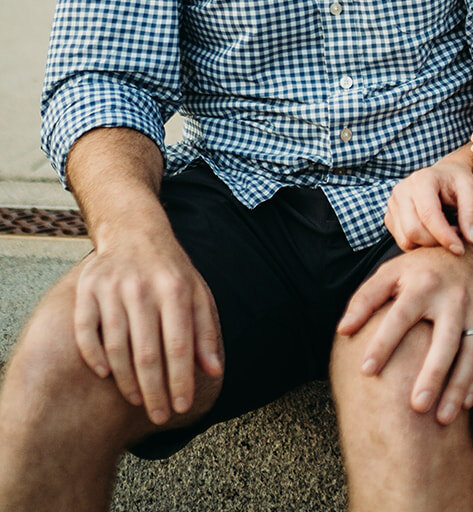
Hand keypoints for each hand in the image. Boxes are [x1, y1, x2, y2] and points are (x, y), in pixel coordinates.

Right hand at [73, 229, 221, 424]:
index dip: (180, 380)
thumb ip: (206, 330)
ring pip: (116, 347)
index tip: (181, 407)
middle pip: (147, 352)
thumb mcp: (197, 292)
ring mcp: (112, 287)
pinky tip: (106, 375)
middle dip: (154, 391)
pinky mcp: (87, 288)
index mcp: (175, 288)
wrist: (134, 231)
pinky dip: (94, 357)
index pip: (179, 345)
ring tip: (138, 400)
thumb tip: (214, 371)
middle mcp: (143, 287)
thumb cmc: (170, 270)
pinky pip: (85, 331)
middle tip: (159, 416)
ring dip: (126, 381)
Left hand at [336, 246, 472, 423]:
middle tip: (417, 407)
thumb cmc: (420, 269)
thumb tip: (343, 330)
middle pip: (445, 340)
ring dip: (458, 386)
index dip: (383, 343)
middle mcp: (453, 296)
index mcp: (423, 283)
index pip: (400, 316)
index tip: (366, 371)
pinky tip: (465, 403)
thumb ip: (365, 300)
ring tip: (442, 418)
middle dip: (433, 374)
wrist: (468, 250)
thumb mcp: (390, 273)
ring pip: (470, 352)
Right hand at [384, 153, 472, 255]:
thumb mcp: (470, 188)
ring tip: (444, 232)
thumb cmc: (455, 180)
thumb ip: (471, 212)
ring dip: (427, 245)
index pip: (428, 215)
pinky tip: (432, 233)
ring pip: (406, 239)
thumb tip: (471, 239)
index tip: (459, 249)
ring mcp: (393, 204)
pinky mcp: (390, 217)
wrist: (443, 174)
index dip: (444, 236)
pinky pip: (402, 241)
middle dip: (436, 242)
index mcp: (421, 179)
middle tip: (454, 236)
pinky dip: (418, 244)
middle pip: (413, 231)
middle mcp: (402, 190)